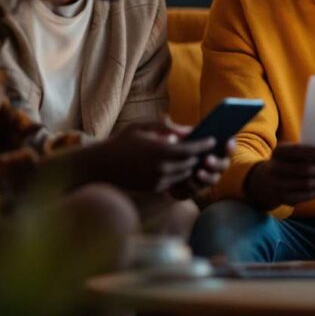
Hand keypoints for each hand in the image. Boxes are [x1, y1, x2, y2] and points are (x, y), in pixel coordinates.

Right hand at [88, 118, 216, 192]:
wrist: (101, 166)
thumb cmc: (122, 142)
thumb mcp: (141, 127)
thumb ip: (166, 126)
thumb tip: (188, 130)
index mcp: (157, 151)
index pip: (189, 150)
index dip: (203, 144)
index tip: (213, 139)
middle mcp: (159, 168)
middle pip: (189, 163)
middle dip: (199, 155)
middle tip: (209, 147)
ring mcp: (156, 180)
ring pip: (184, 173)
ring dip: (191, 165)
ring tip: (199, 155)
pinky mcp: (153, 188)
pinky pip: (174, 180)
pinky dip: (179, 172)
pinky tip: (183, 164)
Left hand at [169, 138, 235, 199]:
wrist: (167, 172)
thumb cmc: (177, 151)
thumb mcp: (180, 141)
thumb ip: (182, 136)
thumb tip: (180, 134)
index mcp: (216, 150)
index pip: (228, 148)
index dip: (230, 146)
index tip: (227, 142)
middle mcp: (216, 166)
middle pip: (223, 165)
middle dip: (217, 163)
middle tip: (207, 159)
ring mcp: (208, 179)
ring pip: (213, 179)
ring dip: (206, 176)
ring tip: (198, 172)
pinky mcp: (198, 190)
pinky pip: (198, 190)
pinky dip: (193, 185)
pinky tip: (187, 181)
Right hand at [245, 144, 314, 207]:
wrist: (262, 182)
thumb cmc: (284, 163)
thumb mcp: (288, 153)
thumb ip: (306, 153)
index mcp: (279, 152)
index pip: (301, 151)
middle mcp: (277, 168)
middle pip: (307, 169)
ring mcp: (279, 185)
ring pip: (309, 184)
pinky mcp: (285, 198)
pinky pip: (308, 195)